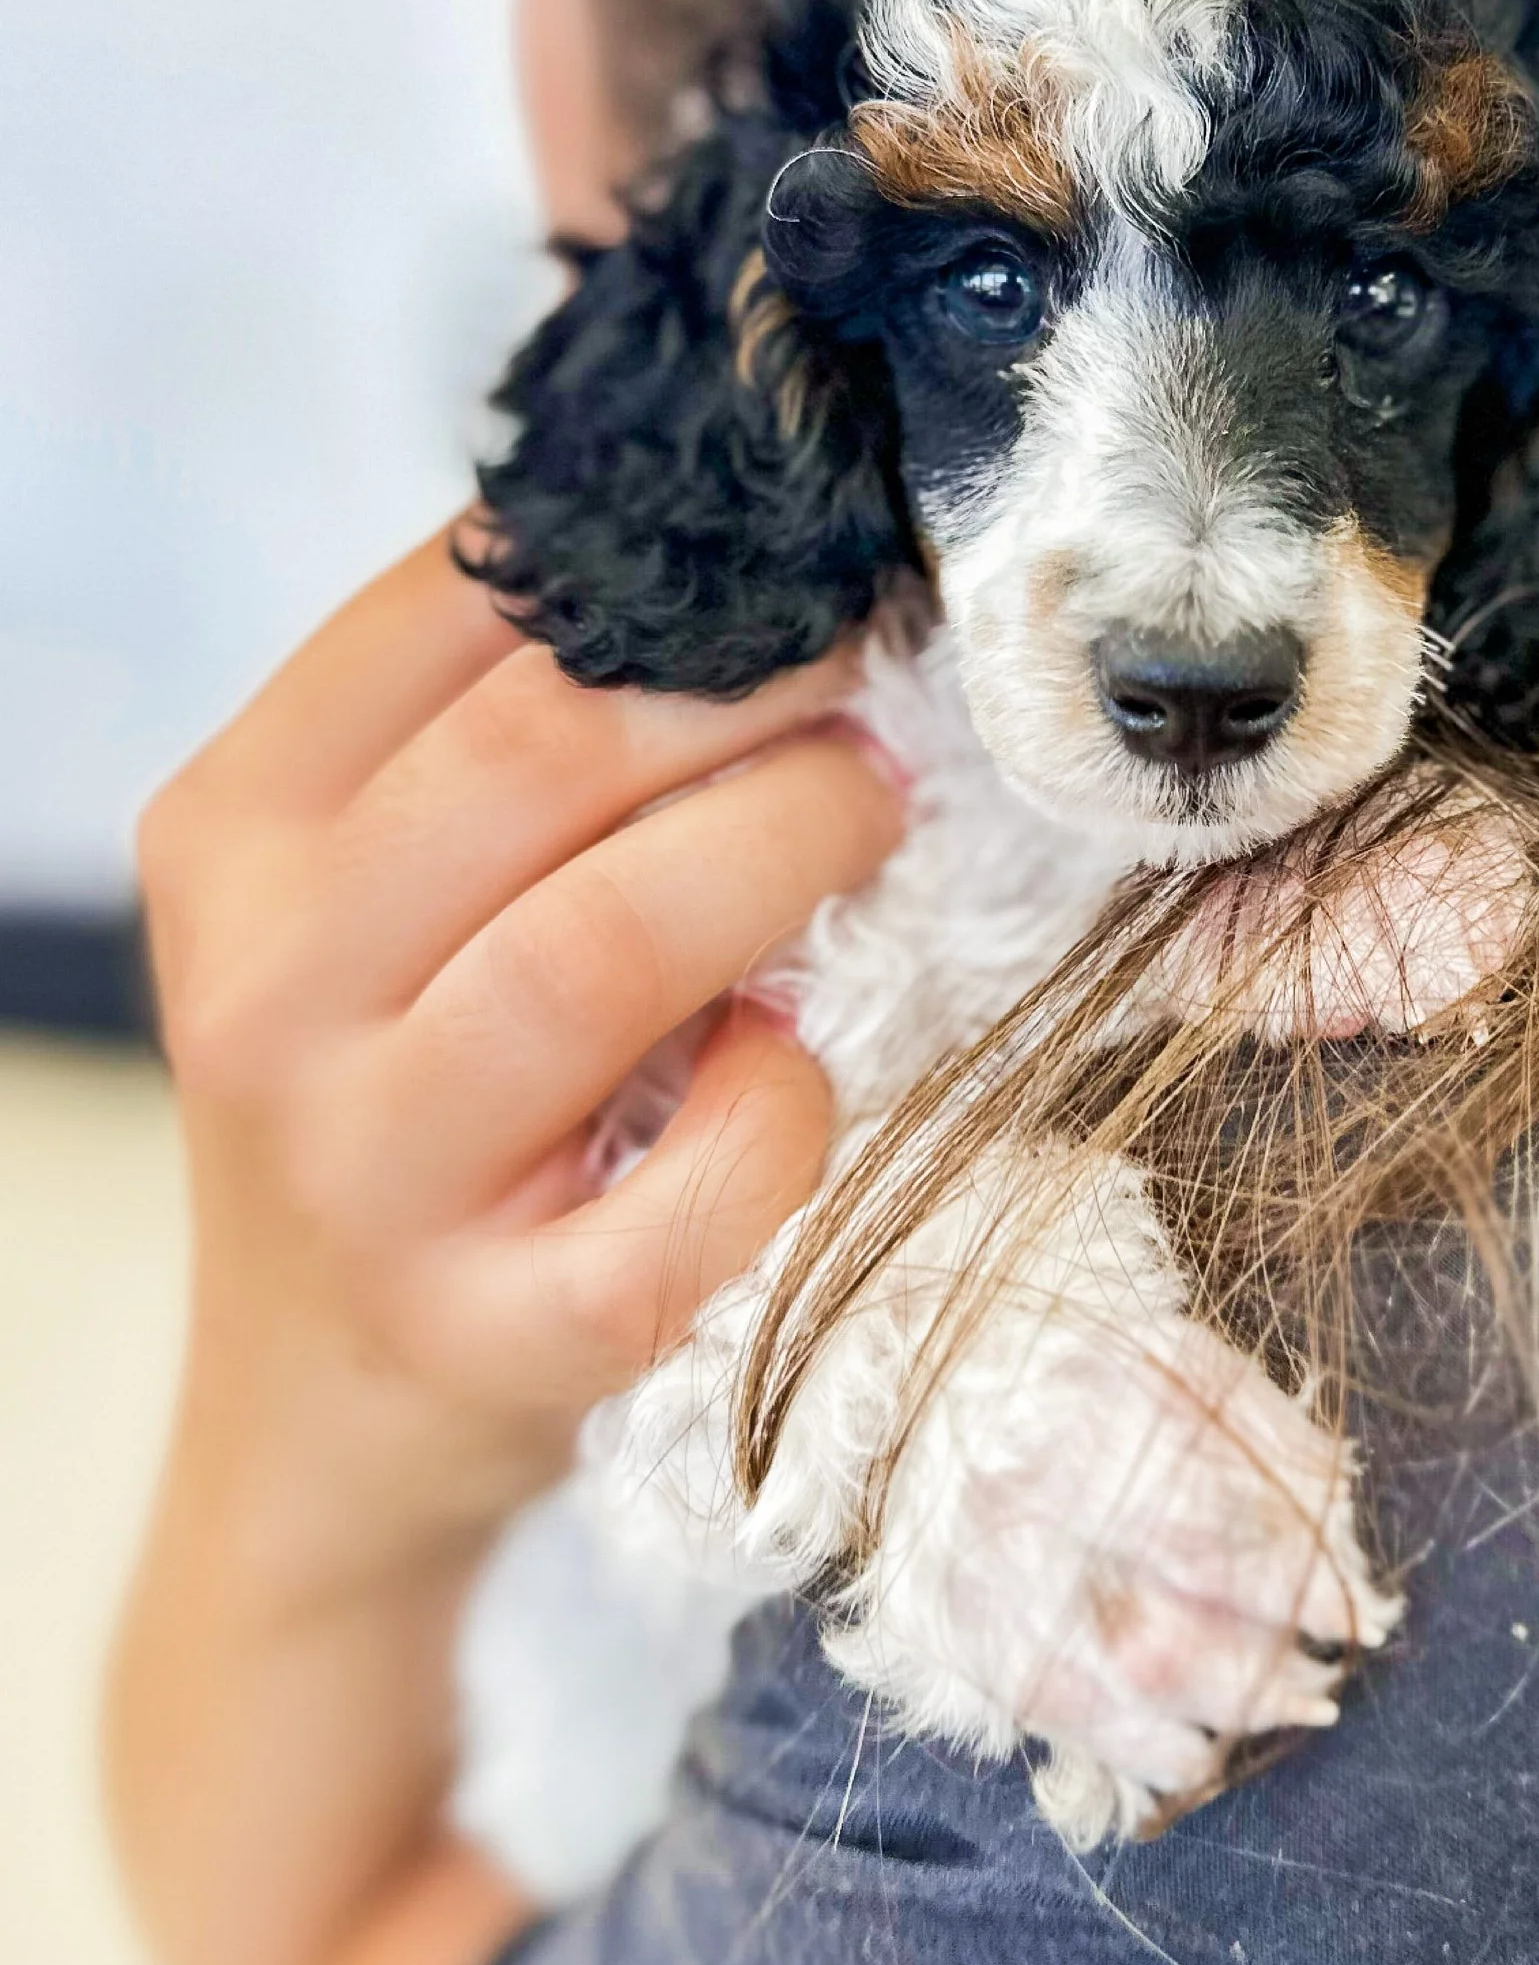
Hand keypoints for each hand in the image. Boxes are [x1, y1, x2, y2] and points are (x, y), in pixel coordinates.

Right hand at [112, 523, 901, 1964]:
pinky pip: (687, 1197)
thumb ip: (503, 730)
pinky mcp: (494, 1340)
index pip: (446, 614)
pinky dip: (781, 1111)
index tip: (794, 548)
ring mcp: (370, 1178)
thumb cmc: (404, 1094)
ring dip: (782, 851)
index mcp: (237, 832)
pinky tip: (790, 1070)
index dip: (654, 554)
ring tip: (873, 813)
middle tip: (876, 675)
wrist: (325, 1415)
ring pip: (603, 947)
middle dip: (753, 689)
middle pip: (539, 758)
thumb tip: (749, 550)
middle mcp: (269, 992)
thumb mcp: (377, 893)